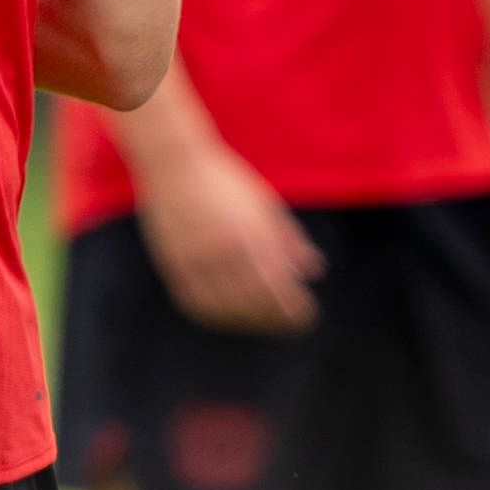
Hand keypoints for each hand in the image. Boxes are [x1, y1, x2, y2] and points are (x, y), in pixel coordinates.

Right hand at [134, 138, 324, 333]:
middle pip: (254, 302)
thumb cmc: (227, 182)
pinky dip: (219, 317)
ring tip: (267, 323)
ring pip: (226, 309)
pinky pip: (198, 305)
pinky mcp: (174, 266)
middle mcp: (223, 251)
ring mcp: (196, 261)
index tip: (308, 315)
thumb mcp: (266, 205)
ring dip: (251, 322)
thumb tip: (315, 271)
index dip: (294, 307)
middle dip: (277, 318)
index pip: (278, 284)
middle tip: (293, 324)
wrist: (175, 165)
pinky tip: (233, 317)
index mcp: (250, 234)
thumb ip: (290, 240)